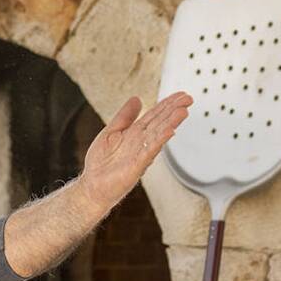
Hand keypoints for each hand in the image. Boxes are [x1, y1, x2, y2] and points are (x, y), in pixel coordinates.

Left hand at [76, 93, 192, 215]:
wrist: (92, 185)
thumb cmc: (101, 163)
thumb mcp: (111, 131)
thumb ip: (125, 116)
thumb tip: (136, 99)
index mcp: (135, 134)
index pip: (154, 115)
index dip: (166, 104)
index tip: (180, 95)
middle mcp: (140, 143)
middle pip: (160, 123)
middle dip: (173, 110)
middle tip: (188, 99)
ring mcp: (140, 154)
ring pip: (158, 135)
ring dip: (171, 122)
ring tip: (183, 111)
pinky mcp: (136, 166)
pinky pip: (149, 151)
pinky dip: (159, 141)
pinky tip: (169, 131)